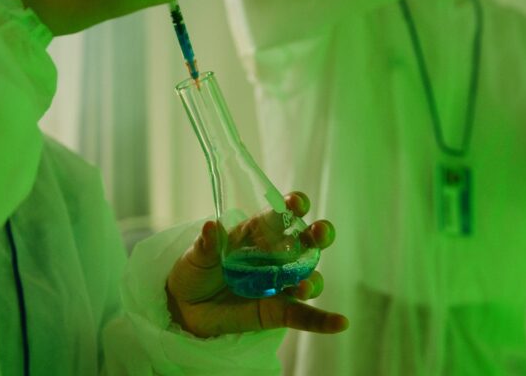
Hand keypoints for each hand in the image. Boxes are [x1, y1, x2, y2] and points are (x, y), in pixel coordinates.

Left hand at [166, 192, 348, 337]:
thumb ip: (207, 243)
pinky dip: (324, 320)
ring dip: (313, 279)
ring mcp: (279, 283)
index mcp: (256, 233)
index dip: (293, 206)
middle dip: (318, 234)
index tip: (297, 204)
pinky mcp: (278, 311)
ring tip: (303, 286)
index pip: (281, 215)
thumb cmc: (194, 271)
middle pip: (306, 242)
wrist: (185, 306)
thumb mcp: (196, 255)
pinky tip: (340, 322)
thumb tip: (211, 226)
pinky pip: (305, 316)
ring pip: (308, 277)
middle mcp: (275, 256)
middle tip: (320, 233)